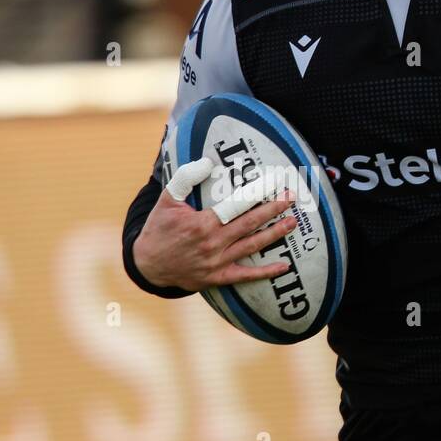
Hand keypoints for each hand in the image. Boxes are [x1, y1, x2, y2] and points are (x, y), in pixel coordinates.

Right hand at [133, 159, 298, 291]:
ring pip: (252, 246)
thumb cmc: (159, 229)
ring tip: (292, 222)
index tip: (274, 184)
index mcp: (202, 223)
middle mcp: (213, 243)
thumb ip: (185, 179)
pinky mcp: (218, 277)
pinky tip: (284, 266)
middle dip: (273, 209)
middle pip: (250, 223)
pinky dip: (265, 272)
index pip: (236, 205)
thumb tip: (206, 162)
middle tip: (292, 198)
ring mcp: (217, 263)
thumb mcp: (167, 200)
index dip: (257, 193)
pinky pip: (245, 275)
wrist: (148, 265)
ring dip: (274, 234)